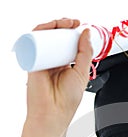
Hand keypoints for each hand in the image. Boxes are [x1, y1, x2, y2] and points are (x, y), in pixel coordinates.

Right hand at [21, 18, 92, 136]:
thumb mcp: (82, 74)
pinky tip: (51, 27)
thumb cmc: (67, 101)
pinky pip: (33, 40)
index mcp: (65, 65)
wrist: (53, 113)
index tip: (81, 27)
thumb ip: (85, 54)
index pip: (68, 44)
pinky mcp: (31, 60)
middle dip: (65, 26)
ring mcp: (42, 60)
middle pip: (56, 38)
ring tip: (65, 24)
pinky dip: (41, 30)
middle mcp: (53, 61)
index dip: (74, 33)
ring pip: (45, 37)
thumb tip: (87, 34)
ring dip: (55, 25)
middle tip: (74, 23)